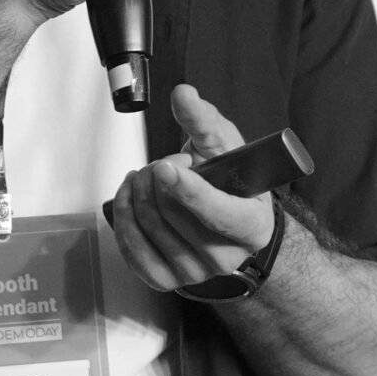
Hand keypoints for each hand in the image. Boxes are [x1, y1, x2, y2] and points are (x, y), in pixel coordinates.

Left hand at [106, 85, 278, 292]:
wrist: (222, 213)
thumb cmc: (228, 180)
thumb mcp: (224, 145)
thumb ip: (203, 120)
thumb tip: (182, 94)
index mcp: (253, 226)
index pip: (222, 215)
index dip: (192, 193)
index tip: (167, 168)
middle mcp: (227, 257)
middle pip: (177, 218)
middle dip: (158, 179)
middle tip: (164, 163)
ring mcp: (195, 273)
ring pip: (150, 228)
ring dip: (138, 192)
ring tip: (148, 175)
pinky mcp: (166, 280)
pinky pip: (131, 249)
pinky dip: (123, 216)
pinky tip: (130, 196)